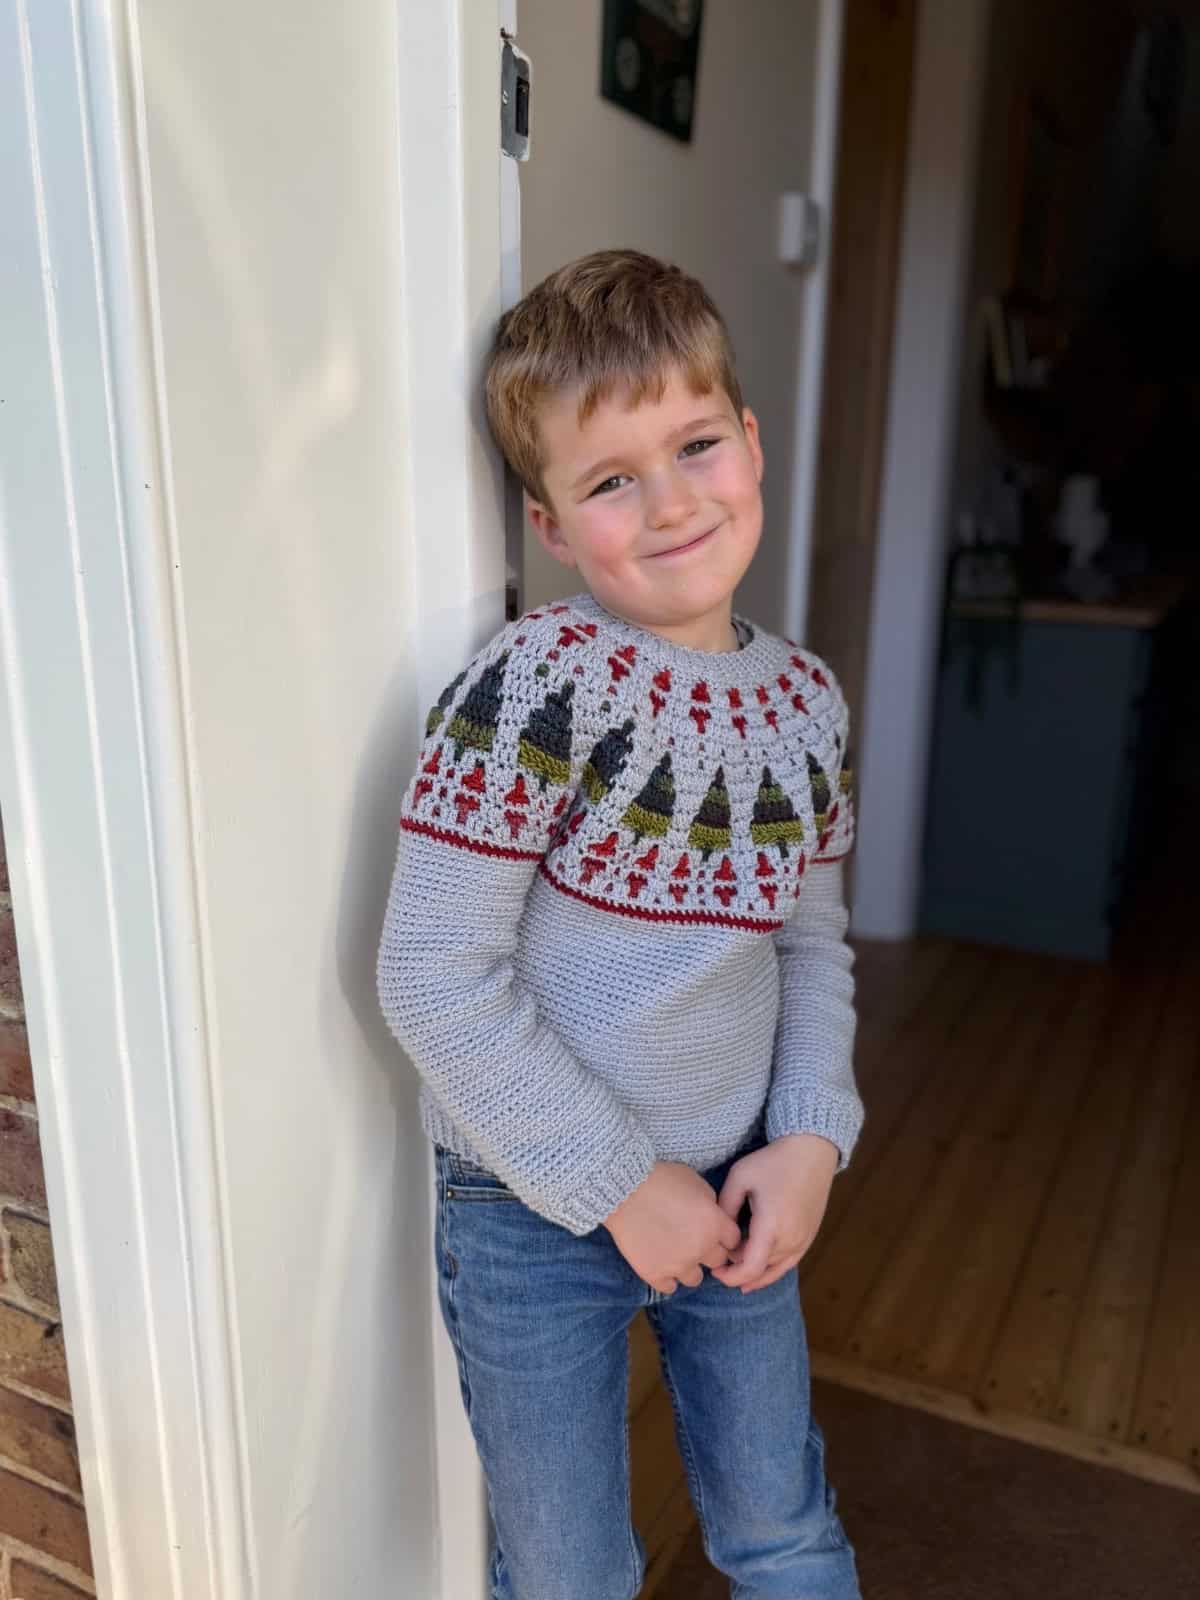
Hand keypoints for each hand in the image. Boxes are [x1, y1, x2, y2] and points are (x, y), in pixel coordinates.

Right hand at [604, 1162, 742, 1294]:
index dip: (723, 1234)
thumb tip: (713, 1216)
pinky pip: (669, 1287)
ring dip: (689, 1266)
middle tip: (693, 1239)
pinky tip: (660, 1262)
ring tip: (675, 1253)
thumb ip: (711, 1203)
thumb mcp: (696, 1181)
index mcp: (716, 1224)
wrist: (623, 1189)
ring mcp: (678, 1264)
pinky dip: (666, 1277)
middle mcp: (701, 1248)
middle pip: (717, 1260)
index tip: (713, 1230)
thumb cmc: (661, 1178)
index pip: (734, 1240)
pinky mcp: (655, 1274)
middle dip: (708, 1250)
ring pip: (695, 1278)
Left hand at [710, 1134, 837, 1293]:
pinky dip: (771, 1270)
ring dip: (754, 1270)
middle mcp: (791, 1240)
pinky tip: (758, 1273)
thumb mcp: (740, 1178)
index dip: (730, 1277)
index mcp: (771, 1227)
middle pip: (759, 1269)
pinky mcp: (809, 1237)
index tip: (715, 1270)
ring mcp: (803, 1241)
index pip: (750, 1268)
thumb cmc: (773, 1162)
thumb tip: (720, 1232)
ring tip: (734, 1266)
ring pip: (774, 1269)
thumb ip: (726, 1207)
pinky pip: (788, 1263)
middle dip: (737, 1267)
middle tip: (720, 1255)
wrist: (811, 1152)